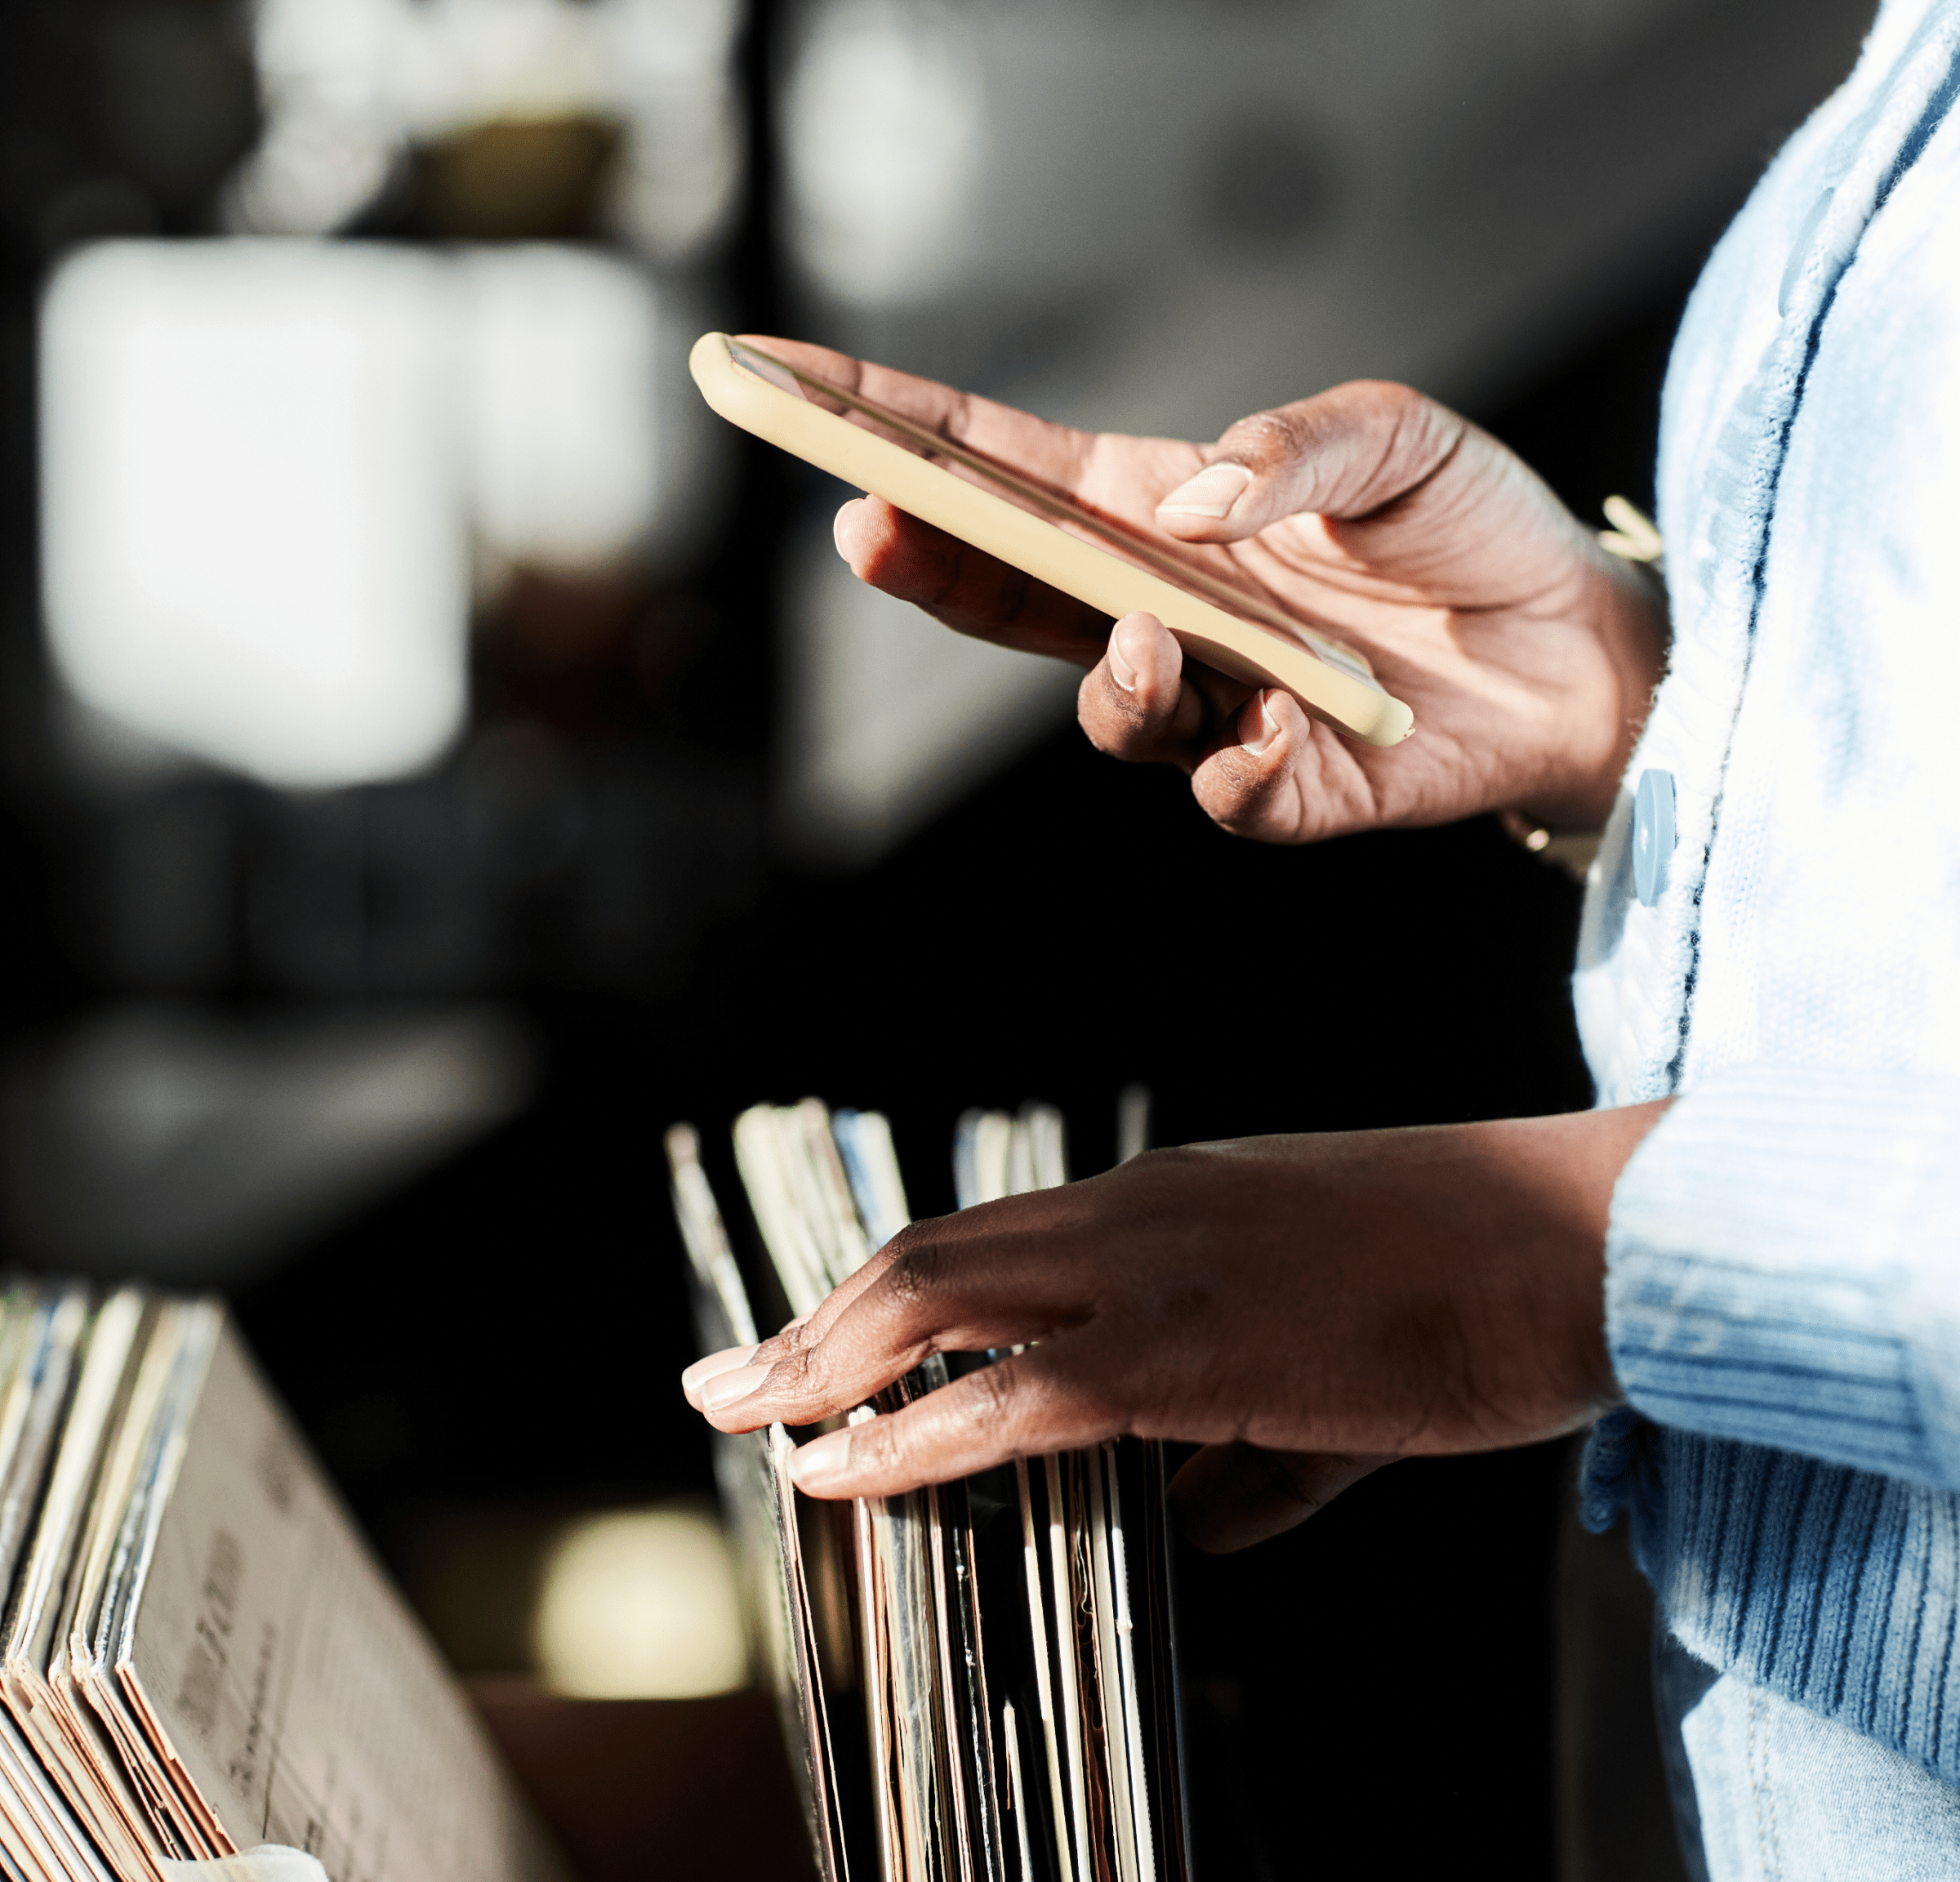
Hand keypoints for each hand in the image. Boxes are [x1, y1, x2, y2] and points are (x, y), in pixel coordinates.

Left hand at [682, 1103, 1667, 1550]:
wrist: (1576, 1243)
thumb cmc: (1472, 1287)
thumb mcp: (1338, 1367)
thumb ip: (1251, 1450)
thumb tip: (1192, 1523)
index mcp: (1168, 1201)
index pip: (989, 1242)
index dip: (887, 1297)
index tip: (815, 1345)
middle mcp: (1139, 1211)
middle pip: (929, 1256)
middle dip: (814, 1325)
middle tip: (726, 1382)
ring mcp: (1158, 1267)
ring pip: (942, 1301)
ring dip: (826, 1365)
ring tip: (746, 1421)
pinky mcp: (1192, 1345)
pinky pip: (1013, 1392)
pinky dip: (910, 1431)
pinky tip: (842, 1465)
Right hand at [744, 337, 1664, 840]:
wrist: (1585, 645)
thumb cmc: (1472, 525)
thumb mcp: (1393, 439)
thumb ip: (1288, 453)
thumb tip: (1183, 506)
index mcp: (1161, 508)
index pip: (1004, 467)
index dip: (895, 428)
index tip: (790, 385)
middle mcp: (1165, 607)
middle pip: (1007, 594)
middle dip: (928, 562)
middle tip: (869, 525)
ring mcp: (1216, 700)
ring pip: (1104, 711)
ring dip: (1107, 682)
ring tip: (1152, 639)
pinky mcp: (1289, 782)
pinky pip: (1223, 795)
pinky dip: (1235, 769)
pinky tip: (1274, 728)